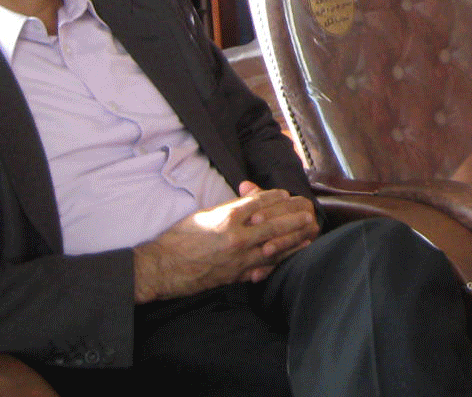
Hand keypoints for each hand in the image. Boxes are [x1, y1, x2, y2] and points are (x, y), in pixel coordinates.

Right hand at [132, 181, 317, 301]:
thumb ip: (231, 206)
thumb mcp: (205, 214)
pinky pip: (265, 266)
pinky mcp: (236, 275)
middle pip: (274, 223)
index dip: (278, 198)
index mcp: (227, 217)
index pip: (262, 202)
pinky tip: (293, 253)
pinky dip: (282, 259)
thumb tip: (251, 197)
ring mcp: (238, 258)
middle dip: (294, 217)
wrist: (162, 267)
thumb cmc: (180, 237)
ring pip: (275, 246)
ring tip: (309, 230)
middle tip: (309, 212)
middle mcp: (237, 236)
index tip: (288, 195)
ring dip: (295, 237)